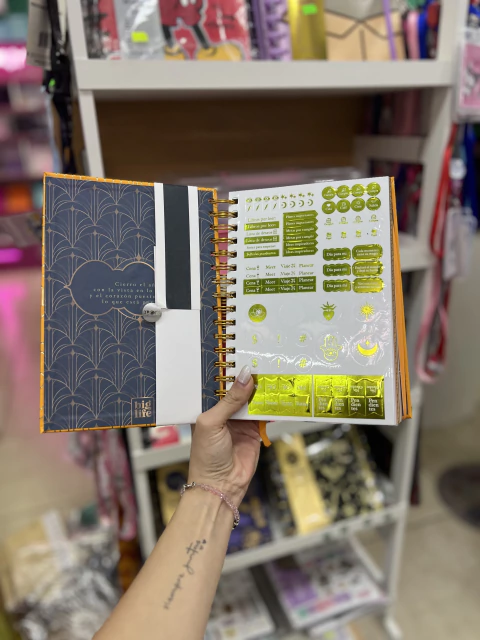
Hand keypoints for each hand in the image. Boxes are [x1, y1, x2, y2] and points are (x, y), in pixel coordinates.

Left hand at [188, 366, 259, 505]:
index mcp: (207, 408)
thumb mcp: (212, 423)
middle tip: (262, 358)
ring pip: (253, 400)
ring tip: (273, 371)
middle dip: (248, 378)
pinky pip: (264, 414)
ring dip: (262, 390)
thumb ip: (230, 400)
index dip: (229, 371)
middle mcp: (224, 412)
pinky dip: (272, 406)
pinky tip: (279, 394)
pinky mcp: (254, 431)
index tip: (241, 353)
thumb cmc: (206, 456)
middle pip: (238, 390)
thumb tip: (245, 376)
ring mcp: (240, 421)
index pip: (219, 384)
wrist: (221, 486)